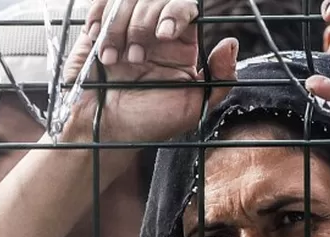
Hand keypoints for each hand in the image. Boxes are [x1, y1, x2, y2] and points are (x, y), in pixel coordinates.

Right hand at [61, 0, 239, 143]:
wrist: (106, 131)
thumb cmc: (150, 122)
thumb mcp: (193, 107)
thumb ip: (220, 78)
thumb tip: (232, 43)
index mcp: (181, 44)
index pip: (185, 6)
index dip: (175, 11)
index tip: (164, 33)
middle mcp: (155, 32)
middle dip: (143, 24)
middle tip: (136, 58)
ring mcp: (126, 28)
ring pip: (126, 0)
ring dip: (119, 28)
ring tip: (114, 61)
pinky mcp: (98, 30)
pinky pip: (100, 5)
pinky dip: (99, 20)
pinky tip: (100, 46)